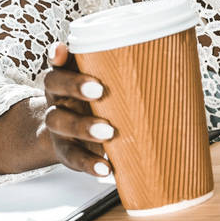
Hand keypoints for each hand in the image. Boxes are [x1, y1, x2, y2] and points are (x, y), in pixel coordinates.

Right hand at [36, 41, 116, 178]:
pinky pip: (73, 156)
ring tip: (108, 133)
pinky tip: (105, 169)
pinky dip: (89, 163)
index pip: (57, 61)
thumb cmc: (96, 102)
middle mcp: (57, 97)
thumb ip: (119, 69)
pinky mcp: (66, 150)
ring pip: (59, 121)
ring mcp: (58, 125)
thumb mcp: (102, 83)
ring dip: (83, 126)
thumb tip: (166, 51)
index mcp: (65, 76)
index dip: (57, 56)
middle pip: (54, 86)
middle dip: (74, 86)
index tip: (63, 51)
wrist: (69, 135)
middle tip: (99, 90)